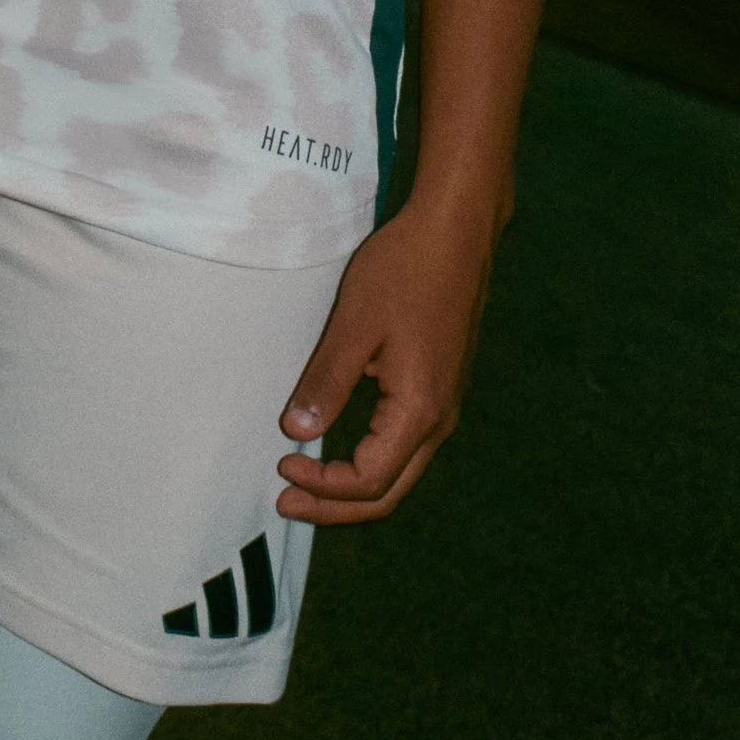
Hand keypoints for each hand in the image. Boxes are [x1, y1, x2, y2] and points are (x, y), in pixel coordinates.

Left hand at [276, 194, 498, 525]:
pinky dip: (370, 459)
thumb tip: (297, 432)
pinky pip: (406, 444)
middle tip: (287, 503)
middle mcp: (439, 420)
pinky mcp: (440, 387)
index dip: (323, 487)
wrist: (456, 233)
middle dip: (336, 507)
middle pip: (389, 491)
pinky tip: (340, 446)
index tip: (282, 465)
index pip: (369, 479)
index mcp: (419, 411)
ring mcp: (444, 405)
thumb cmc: (405, 271)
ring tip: (307, 483)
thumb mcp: (355, 325)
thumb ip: (327, 382)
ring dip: (353, 486)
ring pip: (400, 472)